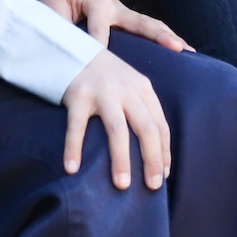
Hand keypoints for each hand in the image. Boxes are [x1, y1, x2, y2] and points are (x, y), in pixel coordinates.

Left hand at [34, 0, 189, 50]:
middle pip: (142, 23)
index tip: (101, 72)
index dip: (99, 52)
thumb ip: (59, 30)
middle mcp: (114, 5)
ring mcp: (121, 10)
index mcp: (97, 2)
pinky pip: (146, 27)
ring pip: (149, 25)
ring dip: (168, 37)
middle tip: (177, 48)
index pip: (101, 33)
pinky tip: (180, 49)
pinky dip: (163, 36)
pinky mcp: (123, 16)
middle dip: (159, 37)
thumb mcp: (50, 9)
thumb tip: (64, 55)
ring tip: (188, 51)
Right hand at [61, 48, 170, 188]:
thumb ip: (143, 109)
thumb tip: (155, 151)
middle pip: (146, 128)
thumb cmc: (106, 77)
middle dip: (151, 160)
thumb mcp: (130, 85)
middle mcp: (126, 89)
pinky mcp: (78, 95)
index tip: (163, 176)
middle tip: (152, 187)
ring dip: (121, 159)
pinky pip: (76, 127)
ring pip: (117, 130)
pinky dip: (74, 148)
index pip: (160, 125)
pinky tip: (72, 169)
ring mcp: (102, 92)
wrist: (73, 49)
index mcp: (143, 88)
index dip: (163, 152)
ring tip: (122, 186)